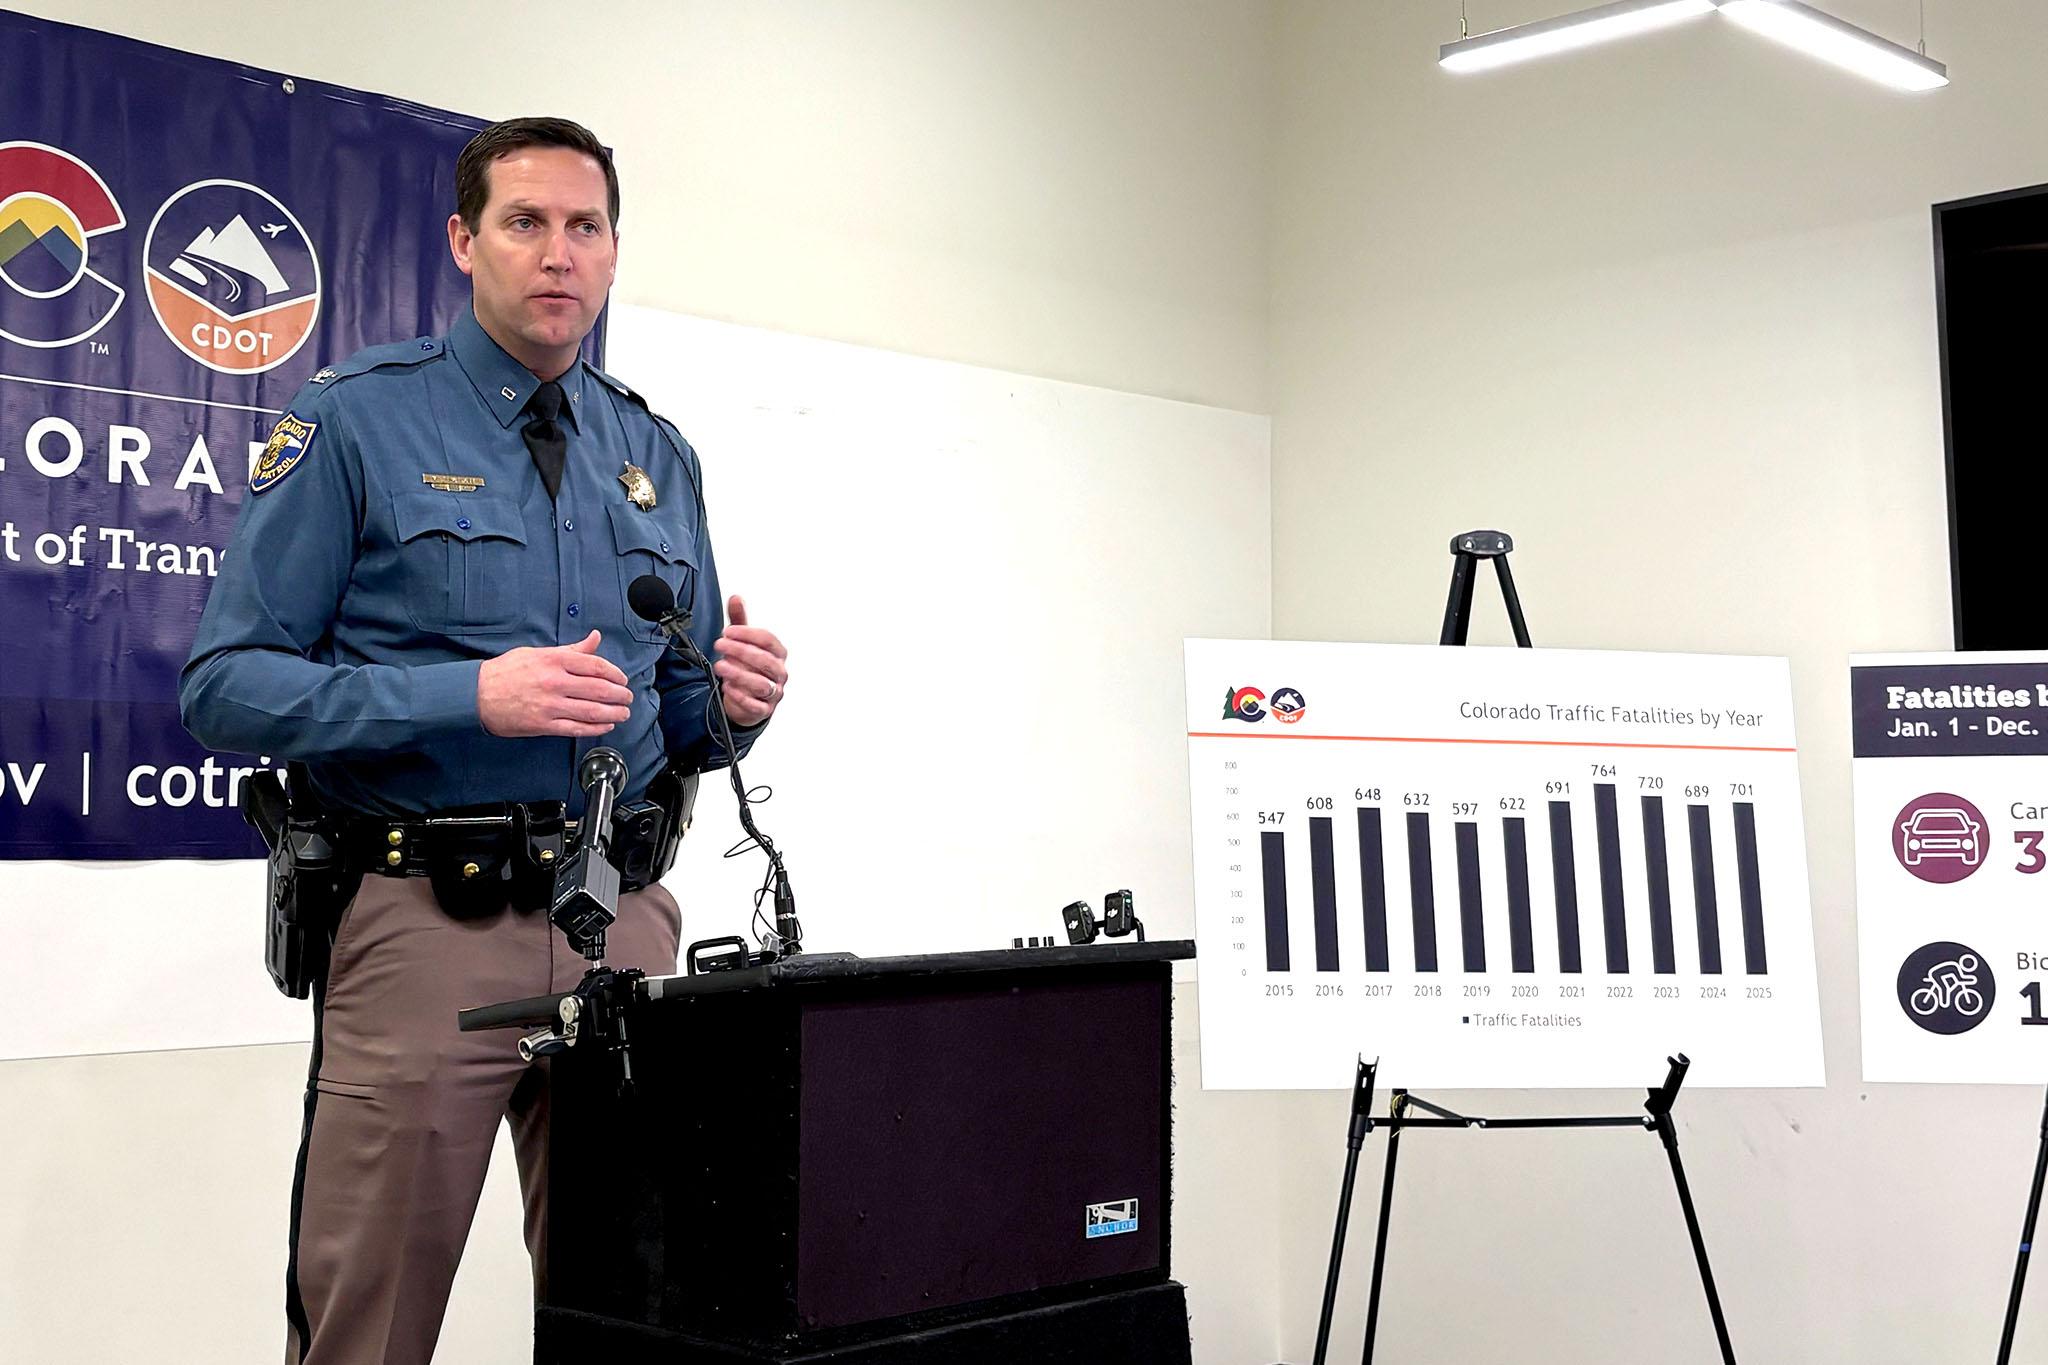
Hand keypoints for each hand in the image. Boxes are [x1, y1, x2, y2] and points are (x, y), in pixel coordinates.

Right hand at [478, 630, 634, 737]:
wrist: (476, 694)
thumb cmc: (506, 671)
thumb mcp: (538, 653)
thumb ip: (571, 649)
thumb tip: (595, 638)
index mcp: (554, 660)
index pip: (596, 665)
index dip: (615, 674)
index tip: (623, 679)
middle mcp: (555, 682)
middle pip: (599, 689)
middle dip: (620, 696)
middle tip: (628, 698)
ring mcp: (550, 705)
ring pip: (592, 711)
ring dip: (614, 714)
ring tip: (623, 714)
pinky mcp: (544, 725)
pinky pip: (577, 728)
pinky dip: (596, 728)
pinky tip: (606, 726)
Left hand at [713, 595, 787, 727]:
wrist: (749, 698)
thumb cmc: (749, 666)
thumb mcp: (744, 642)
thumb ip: (739, 621)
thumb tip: (736, 597)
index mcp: (777, 653)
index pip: (767, 639)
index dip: (747, 634)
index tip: (727, 631)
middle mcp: (779, 672)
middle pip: (764, 660)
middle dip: (739, 651)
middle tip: (719, 645)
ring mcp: (774, 692)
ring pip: (761, 683)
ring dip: (738, 674)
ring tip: (720, 666)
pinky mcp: (764, 709)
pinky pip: (755, 705)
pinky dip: (740, 696)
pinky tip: (727, 687)